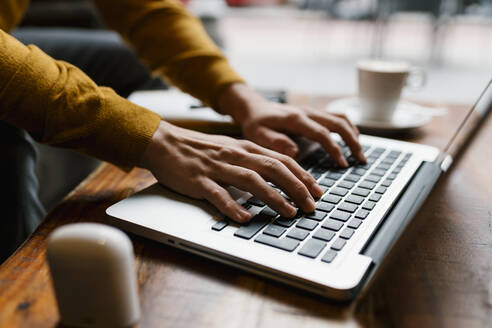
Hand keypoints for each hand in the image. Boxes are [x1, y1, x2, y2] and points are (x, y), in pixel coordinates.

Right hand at [140, 120, 323, 222]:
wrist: (164, 143)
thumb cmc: (200, 149)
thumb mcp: (232, 149)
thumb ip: (253, 160)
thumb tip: (279, 175)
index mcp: (246, 148)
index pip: (282, 160)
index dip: (303, 176)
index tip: (317, 191)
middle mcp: (236, 155)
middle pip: (273, 169)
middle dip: (296, 188)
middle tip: (310, 206)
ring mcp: (218, 168)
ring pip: (251, 181)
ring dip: (273, 197)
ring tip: (289, 213)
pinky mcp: (199, 181)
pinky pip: (218, 194)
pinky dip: (233, 206)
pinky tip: (245, 217)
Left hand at [218, 83, 365, 165]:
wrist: (254, 108)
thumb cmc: (255, 124)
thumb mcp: (257, 134)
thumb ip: (275, 142)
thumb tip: (295, 153)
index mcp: (295, 119)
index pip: (321, 133)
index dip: (334, 148)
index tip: (342, 164)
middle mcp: (307, 112)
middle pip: (338, 123)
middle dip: (352, 142)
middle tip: (360, 160)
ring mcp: (312, 111)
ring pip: (341, 118)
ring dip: (353, 134)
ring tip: (359, 153)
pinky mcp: (314, 113)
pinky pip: (336, 117)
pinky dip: (347, 128)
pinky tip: (352, 140)